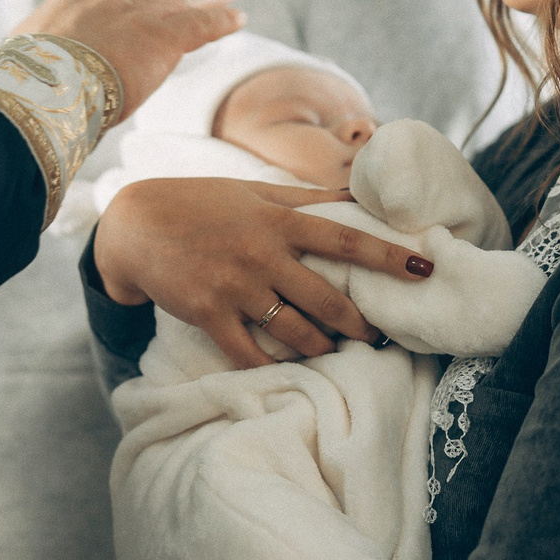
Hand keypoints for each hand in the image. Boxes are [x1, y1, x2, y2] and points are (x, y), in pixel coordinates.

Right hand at [18, 0, 242, 121]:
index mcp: (69, 8)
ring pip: (179, 0)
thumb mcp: (22, 73)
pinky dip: (221, 20)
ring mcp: (135, 15)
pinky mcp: (163, 35)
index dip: (128, 1)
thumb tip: (28, 98)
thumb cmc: (22, 90)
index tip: (140, 3)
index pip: (107, 0)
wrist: (38, 86)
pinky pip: (201, 23)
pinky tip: (237, 17)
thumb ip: (36, 77)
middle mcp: (104, 1)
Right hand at [94, 178, 435, 367]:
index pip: (346, 238)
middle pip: (327, 298)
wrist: (135, 225)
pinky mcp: (208, 314)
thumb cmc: (200, 204)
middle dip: (359, 323)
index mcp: (278, 220)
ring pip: (295, 331)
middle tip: (377, 336)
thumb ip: (305, 196)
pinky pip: (249, 352)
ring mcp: (235, 287)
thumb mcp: (253, 190)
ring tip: (335, 354)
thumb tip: (356, 191)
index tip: (424, 267)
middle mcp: (262, 254)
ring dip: (322, 348)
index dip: (388, 255)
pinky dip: (270, 365)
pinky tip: (285, 369)